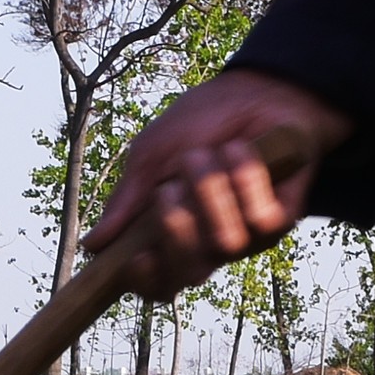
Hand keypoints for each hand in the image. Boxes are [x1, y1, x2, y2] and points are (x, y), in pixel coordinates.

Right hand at [85, 70, 351, 296]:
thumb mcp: (152, 155)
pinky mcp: (280, 218)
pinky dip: (244, 178)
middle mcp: (208, 244)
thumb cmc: (200, 124)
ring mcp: (246, 236)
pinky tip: (240, 152)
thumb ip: (127, 200)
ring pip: (223, 242)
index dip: (145, 279)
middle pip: (188, 274)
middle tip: (170, 189)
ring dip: (208, 188)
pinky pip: (259, 219)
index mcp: (172, 235)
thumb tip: (94, 245)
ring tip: (210, 155)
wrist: (253, 91)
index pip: (157, 282)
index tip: (136, 257)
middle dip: (174, 227)